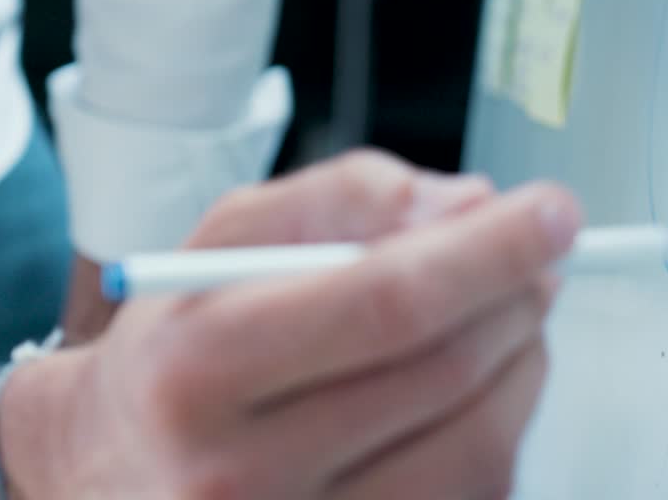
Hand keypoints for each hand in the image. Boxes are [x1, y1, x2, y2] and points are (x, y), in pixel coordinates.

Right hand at [0, 149, 579, 498]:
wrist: (113, 473)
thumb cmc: (181, 345)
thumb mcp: (228, 236)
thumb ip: (348, 197)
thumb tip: (472, 204)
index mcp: (198, 368)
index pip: (386, 304)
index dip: (491, 252)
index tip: (554, 213)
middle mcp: (240, 475)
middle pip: (444, 375)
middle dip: (517, 296)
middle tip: (543, 254)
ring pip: (478, 447)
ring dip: (523, 362)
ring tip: (509, 313)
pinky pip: (473, 494)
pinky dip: (502, 424)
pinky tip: (480, 382)